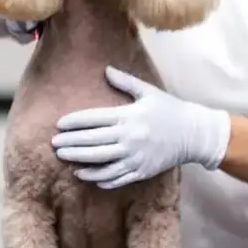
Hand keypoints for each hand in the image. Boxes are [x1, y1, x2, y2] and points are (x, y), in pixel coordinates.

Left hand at [51, 66, 230, 189]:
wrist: (194, 134)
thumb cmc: (170, 109)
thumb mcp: (148, 92)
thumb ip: (125, 82)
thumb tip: (106, 70)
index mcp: (129, 116)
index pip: (94, 119)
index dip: (74, 122)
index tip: (59, 124)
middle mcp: (129, 137)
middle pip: (92, 142)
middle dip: (71, 143)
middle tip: (54, 144)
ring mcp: (135, 157)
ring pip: (101, 162)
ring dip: (80, 161)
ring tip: (64, 159)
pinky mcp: (141, 170)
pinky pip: (115, 177)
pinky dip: (99, 178)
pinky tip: (85, 175)